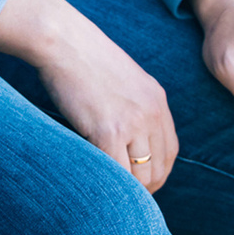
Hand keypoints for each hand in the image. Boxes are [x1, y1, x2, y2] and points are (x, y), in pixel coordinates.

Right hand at [0, 0, 177, 192]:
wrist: (62, 40)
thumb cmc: (82, 56)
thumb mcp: (122, 79)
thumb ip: (132, 105)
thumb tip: (126, 137)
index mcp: (157, 100)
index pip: (170, 151)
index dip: (157, 172)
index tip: (140, 182)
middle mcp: (151, 113)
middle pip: (159, 168)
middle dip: (143, 188)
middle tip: (121, 194)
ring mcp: (132, 123)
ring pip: (140, 177)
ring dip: (125, 190)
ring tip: (107, 192)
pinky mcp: (108, 131)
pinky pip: (116, 172)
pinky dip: (107, 183)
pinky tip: (94, 181)